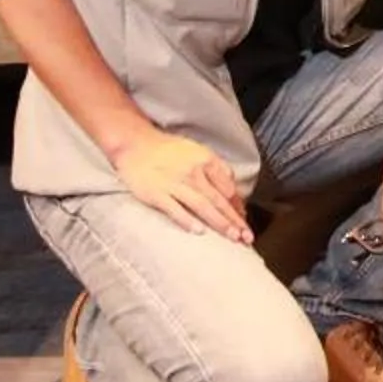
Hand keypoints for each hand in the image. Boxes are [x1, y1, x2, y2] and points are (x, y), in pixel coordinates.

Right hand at [112, 128, 251, 239]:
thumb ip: (216, 168)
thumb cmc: (168, 150)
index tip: (245, 223)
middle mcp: (193, 173)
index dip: (238, 207)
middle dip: (235, 221)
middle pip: (218, 200)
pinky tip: (199, 232)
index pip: (227, 188)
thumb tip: (233, 190)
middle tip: (247, 237)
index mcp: (205, 161)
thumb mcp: (198, 151)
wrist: (135, 144)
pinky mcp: (157, 194)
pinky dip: (187, 220)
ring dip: (219, 223)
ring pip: (202, 206)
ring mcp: (174, 184)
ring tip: (232, 237)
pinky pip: (175, 209)